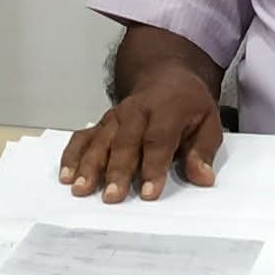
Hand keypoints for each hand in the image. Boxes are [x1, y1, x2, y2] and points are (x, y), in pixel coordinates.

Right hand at [59, 69, 222, 203]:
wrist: (167, 77)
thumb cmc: (189, 106)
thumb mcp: (208, 121)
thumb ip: (203, 150)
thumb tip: (203, 178)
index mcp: (167, 108)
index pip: (159, 138)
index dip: (153, 166)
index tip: (148, 193)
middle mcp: (137, 110)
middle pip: (125, 141)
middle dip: (118, 169)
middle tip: (112, 197)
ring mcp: (116, 115)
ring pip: (100, 140)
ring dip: (90, 165)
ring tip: (82, 189)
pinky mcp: (101, 123)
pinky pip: (83, 137)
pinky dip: (72, 155)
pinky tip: (66, 176)